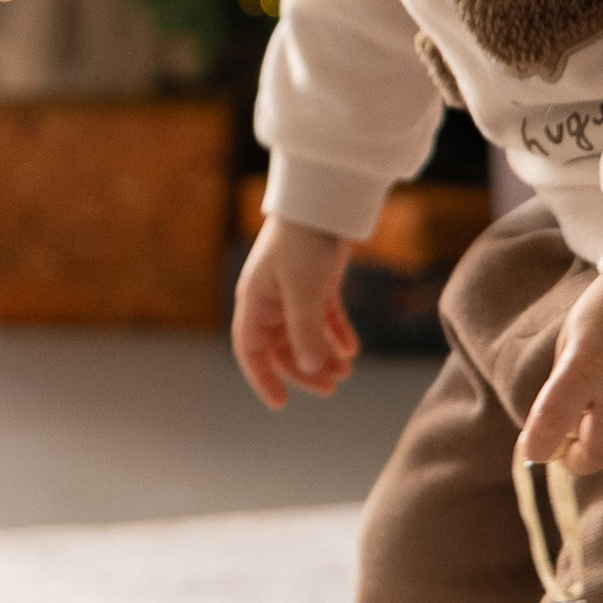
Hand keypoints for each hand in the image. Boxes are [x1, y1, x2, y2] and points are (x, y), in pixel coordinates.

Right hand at [233, 215, 359, 410]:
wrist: (323, 198)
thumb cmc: (303, 240)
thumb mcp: (304, 289)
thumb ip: (305, 331)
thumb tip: (310, 370)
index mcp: (255, 301)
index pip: (250, 350)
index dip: (262, 378)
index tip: (281, 403)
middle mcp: (270, 299)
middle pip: (282, 347)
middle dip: (305, 370)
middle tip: (332, 389)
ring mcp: (294, 290)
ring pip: (305, 334)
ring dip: (323, 355)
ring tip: (346, 371)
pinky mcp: (318, 280)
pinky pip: (324, 316)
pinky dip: (336, 333)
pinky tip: (352, 349)